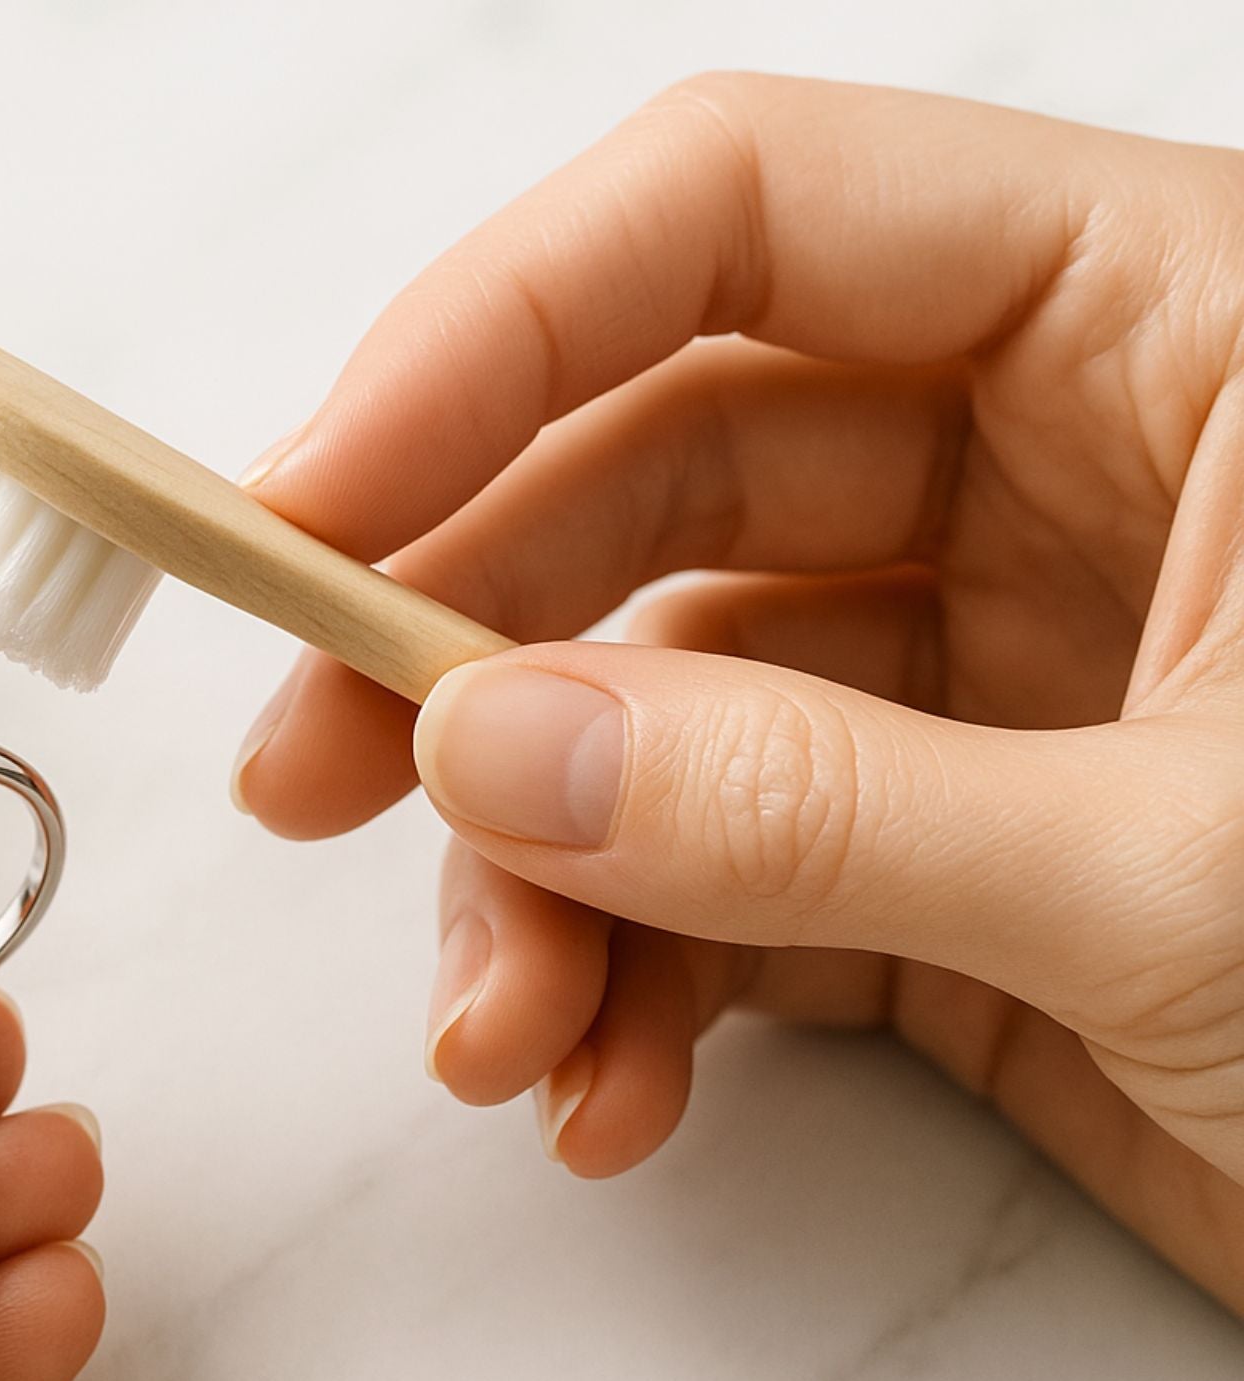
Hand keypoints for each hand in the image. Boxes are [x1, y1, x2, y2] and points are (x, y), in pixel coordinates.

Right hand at [231, 75, 1243, 1309]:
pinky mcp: (953, 870)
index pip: (750, 219)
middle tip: (307, 770)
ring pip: (655, 713)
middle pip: (652, 477)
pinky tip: (601, 1080)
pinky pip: (714, 884)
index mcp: (1172, 334)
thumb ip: (821, 801)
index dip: (494, 333)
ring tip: (500, 1028)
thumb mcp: (1201, 868)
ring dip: (535, 874)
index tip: (307, 496)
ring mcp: (990, 680)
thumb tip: (491, 746)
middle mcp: (1058, 476)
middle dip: (460, 641)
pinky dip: (628, 986)